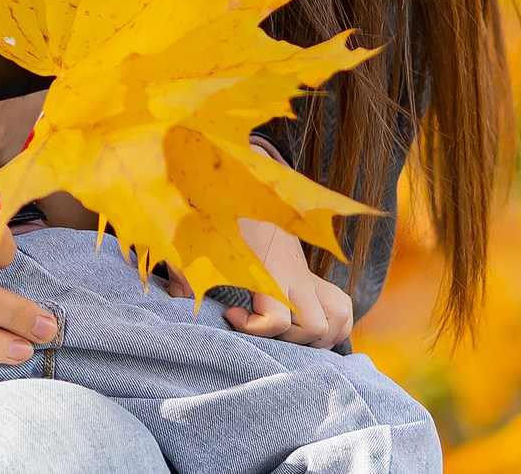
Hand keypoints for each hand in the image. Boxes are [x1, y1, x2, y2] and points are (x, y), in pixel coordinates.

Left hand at [164, 218, 353, 349]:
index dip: (253, 328)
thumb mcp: (193, 240)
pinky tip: (299, 323)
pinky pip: (342, 306)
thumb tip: (178, 299)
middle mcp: (296, 274)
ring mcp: (308, 274)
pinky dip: (331, 324)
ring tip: (284, 330)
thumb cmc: (216, 210)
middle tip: (260, 325)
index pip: (278, 318)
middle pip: (317, 327)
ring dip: (316, 336)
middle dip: (290, 339)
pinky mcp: (310, 274)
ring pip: (339, 319)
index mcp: (267, 266)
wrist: (244, 180)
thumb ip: (183, 273)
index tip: (229, 311)